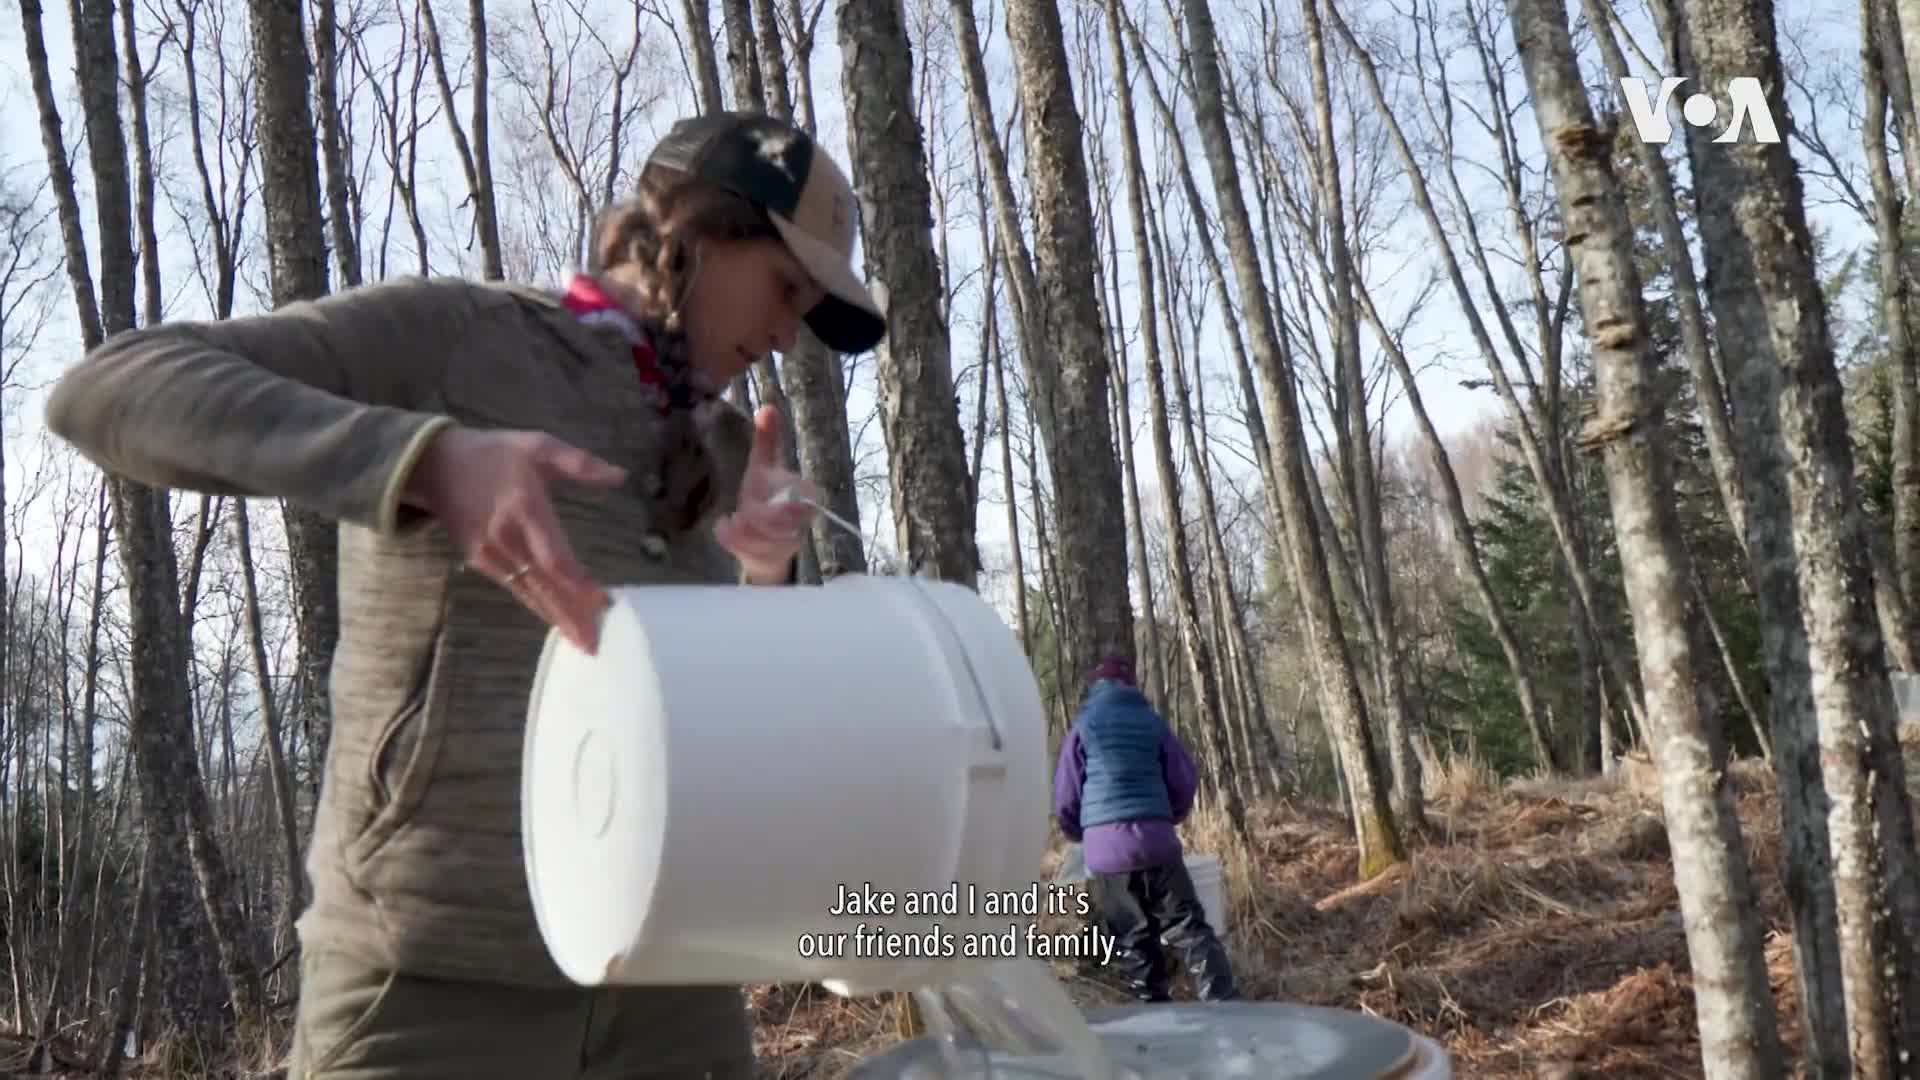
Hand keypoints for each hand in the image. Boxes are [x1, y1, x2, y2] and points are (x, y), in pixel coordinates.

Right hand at [402, 426, 626, 651]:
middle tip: (595, 644)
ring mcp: (489, 553)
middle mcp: (506, 537)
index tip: (602, 603)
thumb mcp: (536, 445)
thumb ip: (578, 462)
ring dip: (556, 618)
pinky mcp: (478, 561)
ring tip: (582, 642)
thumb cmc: (493, 453)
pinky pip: (514, 587)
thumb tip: (619, 476)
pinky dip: (537, 606)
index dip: (578, 582)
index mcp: (524, 508)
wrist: (434, 465)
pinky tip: (555, 619)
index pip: (554, 555)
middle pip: (544, 584)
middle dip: (570, 615)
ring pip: (529, 592)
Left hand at [714, 405, 815, 582]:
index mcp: (807, 499)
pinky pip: (751, 554)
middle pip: (784, 524)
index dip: (784, 502)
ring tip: (733, 521)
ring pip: (767, 542)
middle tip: (744, 509)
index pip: (804, 503)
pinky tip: (724, 526)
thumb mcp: (763, 467)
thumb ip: (767, 441)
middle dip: (760, 517)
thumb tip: (767, 407)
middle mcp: (800, 525)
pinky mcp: (769, 561)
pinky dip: (734, 541)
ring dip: (745, 531)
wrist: (762, 540)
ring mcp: (786, 546)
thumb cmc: (764, 498)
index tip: (761, 492)